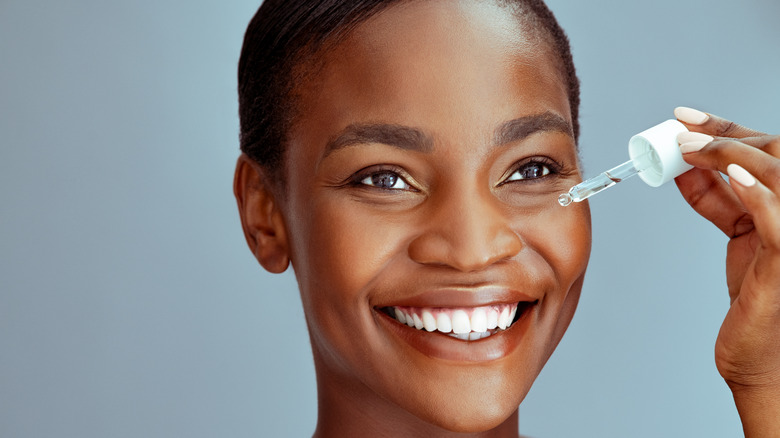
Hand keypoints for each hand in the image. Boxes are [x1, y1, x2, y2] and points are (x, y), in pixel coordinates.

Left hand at [674, 106, 779, 436]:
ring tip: (688, 146)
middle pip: (774, 153)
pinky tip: (733, 173)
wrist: (763, 358)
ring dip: (731, 153)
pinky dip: (757, 191)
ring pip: (778, 174)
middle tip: (679, 127)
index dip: (728, 128)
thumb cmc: (758, 299)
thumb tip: (686, 163)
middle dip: (725, 134)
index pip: (767, 151)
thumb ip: (718, 198)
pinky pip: (777, 219)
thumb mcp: (739, 236)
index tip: (684, 117)